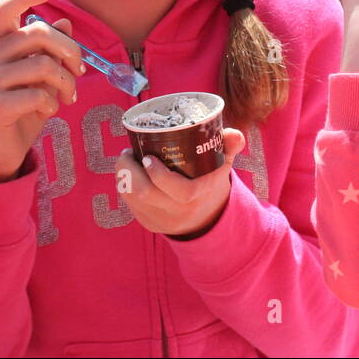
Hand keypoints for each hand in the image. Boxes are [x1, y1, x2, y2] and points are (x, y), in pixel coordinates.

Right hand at [0, 0, 84, 181]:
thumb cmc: (21, 109)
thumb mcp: (40, 78)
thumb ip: (49, 51)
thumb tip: (65, 22)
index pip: (6, 8)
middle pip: (38, 32)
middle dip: (70, 50)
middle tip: (80, 72)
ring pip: (43, 64)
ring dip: (66, 82)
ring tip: (68, 96)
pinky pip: (37, 95)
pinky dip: (52, 103)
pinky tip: (49, 110)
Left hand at [115, 129, 246, 237]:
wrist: (206, 214)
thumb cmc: (211, 178)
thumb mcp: (222, 162)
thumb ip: (229, 145)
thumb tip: (235, 134)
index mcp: (199, 196)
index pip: (179, 191)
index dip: (159, 174)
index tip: (147, 156)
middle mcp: (180, 213)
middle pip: (146, 194)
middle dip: (129, 170)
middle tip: (128, 153)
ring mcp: (163, 221)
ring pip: (132, 200)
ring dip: (123, 178)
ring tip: (125, 161)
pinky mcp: (149, 224)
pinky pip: (131, 206)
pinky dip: (125, 188)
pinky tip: (127, 175)